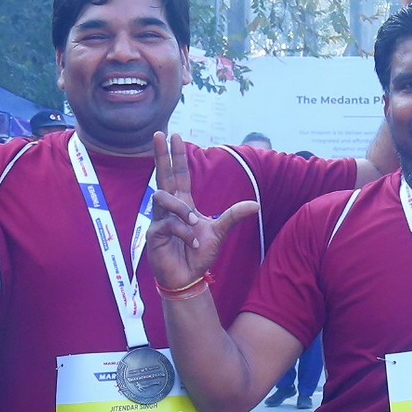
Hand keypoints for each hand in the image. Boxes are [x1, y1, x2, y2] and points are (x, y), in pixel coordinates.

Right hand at [142, 132, 257, 292]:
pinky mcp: (154, 234)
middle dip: (161, 155)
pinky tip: (193, 243)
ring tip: (195, 224)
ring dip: (181, 210)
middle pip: (162, 176)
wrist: (189, 277)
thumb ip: (234, 216)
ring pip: (163, 198)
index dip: (177, 156)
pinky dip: (184, 233)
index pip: (179, 174)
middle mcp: (169, 209)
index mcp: (183, 203)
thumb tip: (256, 204)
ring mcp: (159, 220)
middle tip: (158, 134)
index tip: (174, 136)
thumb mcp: (220, 231)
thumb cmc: (200, 254)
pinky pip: (167, 224)